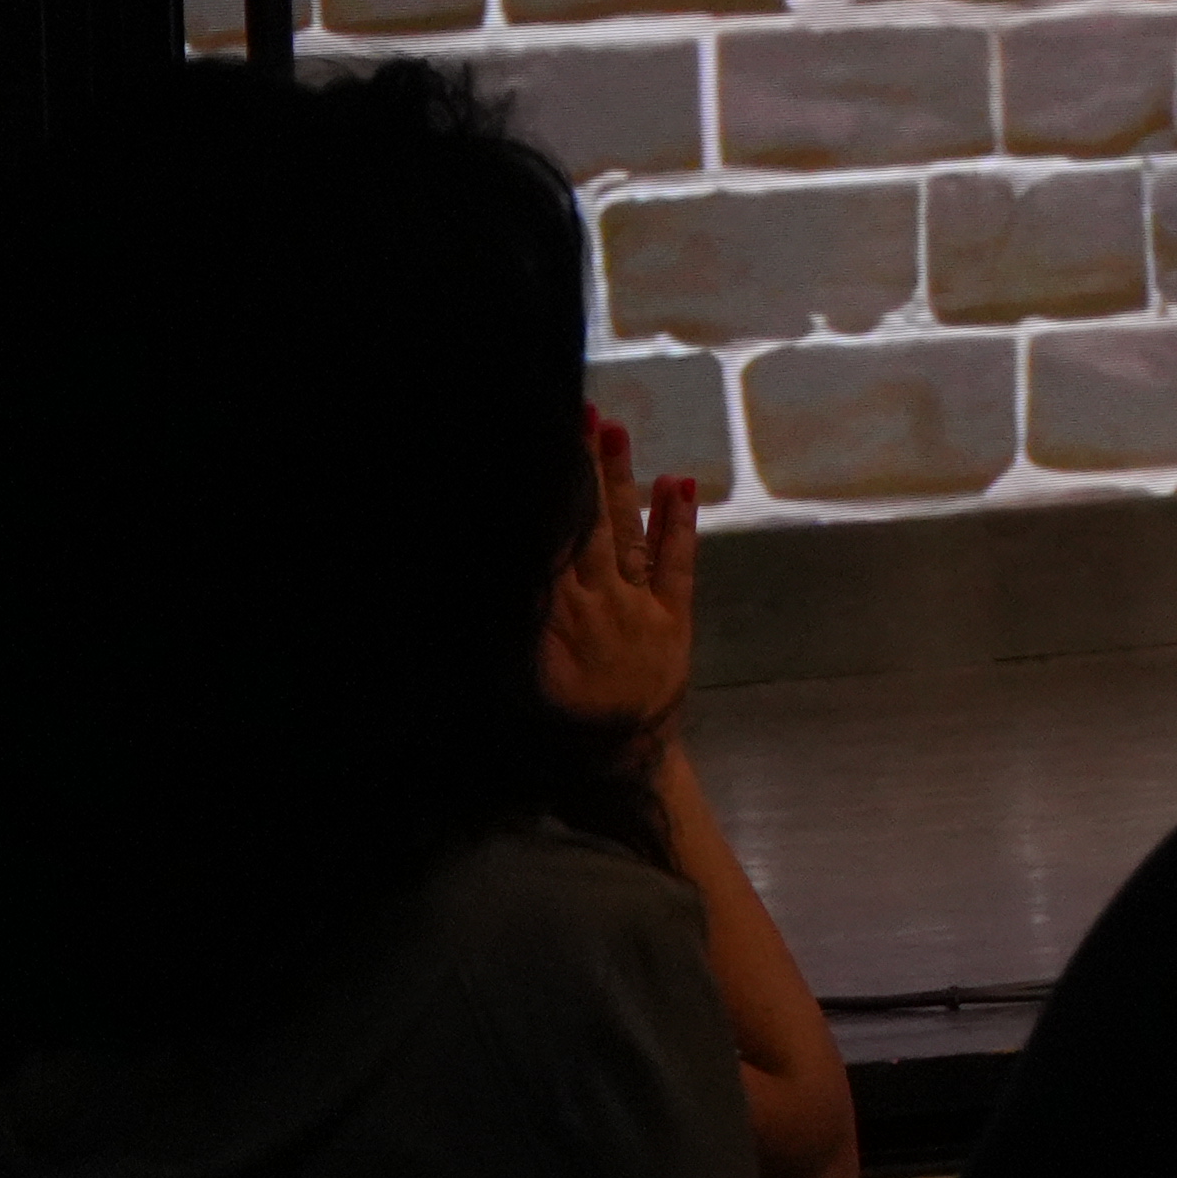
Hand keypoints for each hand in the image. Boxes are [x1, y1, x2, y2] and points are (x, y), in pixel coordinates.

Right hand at [535, 409, 695, 764]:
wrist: (620, 768)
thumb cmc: (554, 734)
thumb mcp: (515, 686)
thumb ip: (506, 632)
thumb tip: (498, 583)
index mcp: (553, 617)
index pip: (546, 541)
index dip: (543, 493)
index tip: (536, 444)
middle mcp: (597, 600)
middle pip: (586, 521)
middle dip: (580, 465)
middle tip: (579, 409)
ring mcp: (639, 604)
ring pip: (626, 530)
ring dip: (620, 479)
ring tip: (614, 428)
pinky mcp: (673, 615)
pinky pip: (676, 561)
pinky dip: (678, 520)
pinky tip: (678, 480)